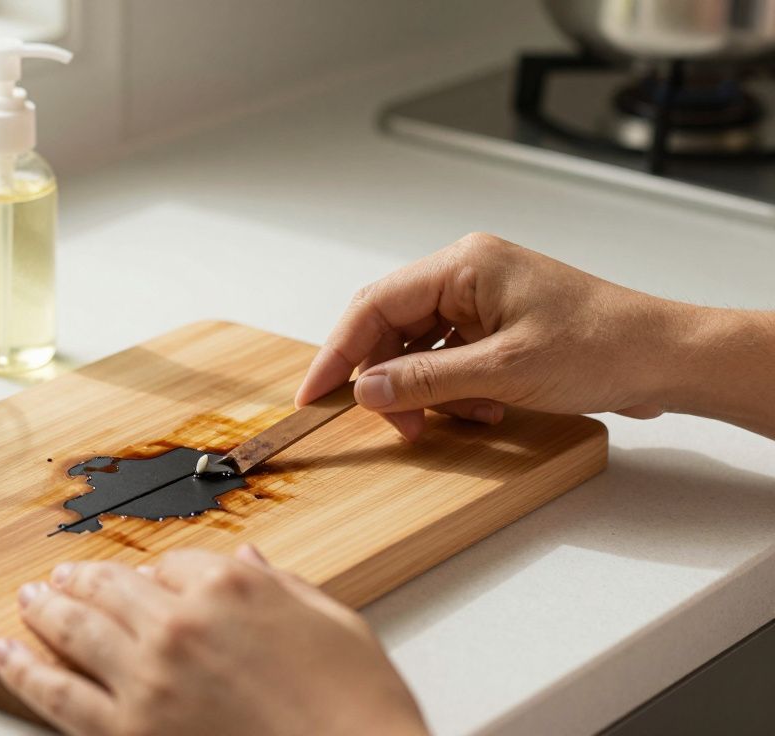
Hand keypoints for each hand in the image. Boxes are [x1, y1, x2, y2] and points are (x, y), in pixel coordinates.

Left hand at [0, 545, 425, 735]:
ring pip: (78, 630)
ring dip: (47, 610)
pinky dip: (25, 670)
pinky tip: (6, 653)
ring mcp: (150, 677)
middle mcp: (181, 623)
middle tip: (60, 576)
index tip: (145, 580)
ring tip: (29, 600)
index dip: (156, 574)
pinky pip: (60, 694)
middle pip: (114, 589)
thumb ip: (280, 587)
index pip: (173, 566)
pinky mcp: (130, 731)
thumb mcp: (336, 623)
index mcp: (232, 587)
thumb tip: (245, 562)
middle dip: (83, 578)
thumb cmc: (359, 708)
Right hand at [295, 233, 684, 440]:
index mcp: (463, 264)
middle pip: (392, 327)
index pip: (374, 305)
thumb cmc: (602, 346)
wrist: (666, 357)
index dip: (337, 352)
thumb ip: (424, 380)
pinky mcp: (497, 325)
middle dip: (387, 379)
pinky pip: (449, 357)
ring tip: (461, 418)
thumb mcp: (502, 372)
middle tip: (396, 423)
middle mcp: (467, 273)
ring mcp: (483, 299)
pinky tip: (482, 411)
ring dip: (427, 390)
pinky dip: (453, 390)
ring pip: (418, 348)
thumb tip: (365, 390)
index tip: (314, 394)